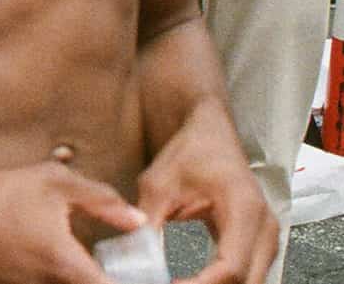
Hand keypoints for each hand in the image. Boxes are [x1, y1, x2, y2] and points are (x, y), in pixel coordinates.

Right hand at [0, 163, 149, 283]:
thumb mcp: (49, 183)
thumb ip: (101, 200)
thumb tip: (138, 222)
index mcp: (66, 267)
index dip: (139, 282)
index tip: (148, 271)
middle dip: (106, 279)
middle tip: (112, 266)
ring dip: (78, 279)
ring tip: (79, 261)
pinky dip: (51, 280)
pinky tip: (43, 259)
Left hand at [136, 109, 276, 283]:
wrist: (211, 133)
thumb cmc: (189, 153)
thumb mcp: (158, 185)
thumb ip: (148, 222)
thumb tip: (135, 259)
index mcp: (244, 210)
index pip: (231, 267)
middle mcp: (265, 227)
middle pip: (247, 282)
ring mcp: (267, 236)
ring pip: (251, 282)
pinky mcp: (259, 241)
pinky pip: (248, 273)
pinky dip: (223, 283)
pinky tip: (193, 283)